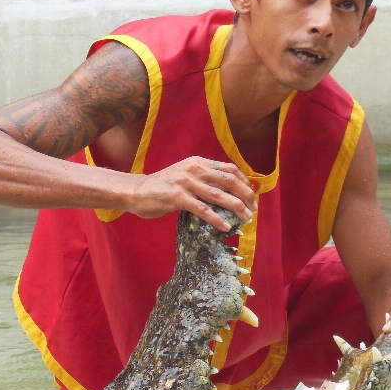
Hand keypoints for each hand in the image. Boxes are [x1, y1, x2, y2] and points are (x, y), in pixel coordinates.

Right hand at [128, 157, 255, 230]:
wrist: (136, 191)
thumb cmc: (163, 186)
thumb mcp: (186, 175)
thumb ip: (204, 178)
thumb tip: (227, 191)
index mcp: (198, 162)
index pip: (229, 169)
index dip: (244, 182)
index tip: (252, 196)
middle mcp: (194, 169)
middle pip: (228, 180)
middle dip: (245, 195)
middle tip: (253, 209)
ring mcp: (186, 183)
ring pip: (218, 195)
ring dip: (236, 208)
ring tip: (246, 218)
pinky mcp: (177, 197)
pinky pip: (202, 209)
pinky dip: (216, 219)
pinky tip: (225, 227)